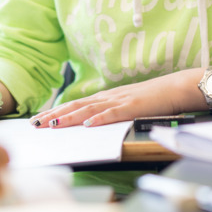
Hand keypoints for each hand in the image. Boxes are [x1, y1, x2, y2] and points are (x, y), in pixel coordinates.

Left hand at [31, 70, 203, 127]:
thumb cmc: (153, 98)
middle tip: (35, 124)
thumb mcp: (127, 105)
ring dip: (70, 117)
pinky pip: (114, 114)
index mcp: (106, 97)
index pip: (76, 104)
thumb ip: (110, 111)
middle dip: (55, 114)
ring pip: (90, 109)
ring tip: (53, 124)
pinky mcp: (133, 106)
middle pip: (77, 105)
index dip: (57, 111)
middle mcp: (109, 97)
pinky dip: (100, 119)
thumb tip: (92, 122)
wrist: (176, 87)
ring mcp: (121, 100)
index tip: (39, 118)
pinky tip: (88, 124)